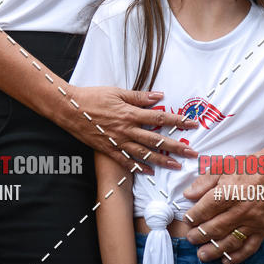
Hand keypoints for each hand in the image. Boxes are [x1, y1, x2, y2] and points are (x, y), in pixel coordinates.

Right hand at [67, 85, 198, 172]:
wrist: (70, 109)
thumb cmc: (94, 96)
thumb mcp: (117, 91)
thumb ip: (139, 96)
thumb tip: (159, 96)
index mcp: (130, 113)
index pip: (160, 118)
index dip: (177, 121)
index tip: (192, 124)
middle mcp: (126, 129)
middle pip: (156, 139)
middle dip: (176, 147)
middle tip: (192, 153)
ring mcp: (117, 141)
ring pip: (143, 153)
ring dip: (161, 160)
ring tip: (176, 166)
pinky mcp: (108, 149)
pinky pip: (126, 161)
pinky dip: (138, 167)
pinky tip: (149, 171)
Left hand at [183, 168, 263, 263]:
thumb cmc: (250, 166)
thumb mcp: (224, 166)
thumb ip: (205, 181)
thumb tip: (188, 194)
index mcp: (228, 192)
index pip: (206, 209)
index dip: (194, 217)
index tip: (187, 221)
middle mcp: (240, 209)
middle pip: (215, 228)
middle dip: (200, 235)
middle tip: (190, 239)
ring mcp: (253, 221)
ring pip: (230, 241)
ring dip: (215, 250)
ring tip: (202, 255)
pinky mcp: (263, 229)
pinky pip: (249, 247)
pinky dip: (237, 257)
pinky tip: (226, 261)